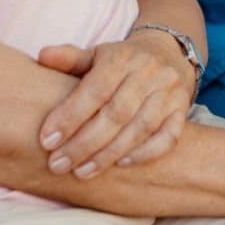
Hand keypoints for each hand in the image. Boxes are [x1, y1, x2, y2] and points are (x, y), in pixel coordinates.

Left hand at [36, 32, 196, 175]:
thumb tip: (42, 56)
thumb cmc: (122, 60)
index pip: (95, 90)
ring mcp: (169, 93)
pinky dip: (146, 152)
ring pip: (140, 128)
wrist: (169, 52)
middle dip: (84, 143)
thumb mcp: (95, 54)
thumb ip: (69, 58)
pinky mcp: (182, 110)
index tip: (47, 140)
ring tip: (82, 172)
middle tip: (58, 164)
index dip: (70, 116)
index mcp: (121, 58)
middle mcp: (148, 73)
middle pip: (116, 114)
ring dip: (109, 154)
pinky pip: (169, 136)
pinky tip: (122, 164)